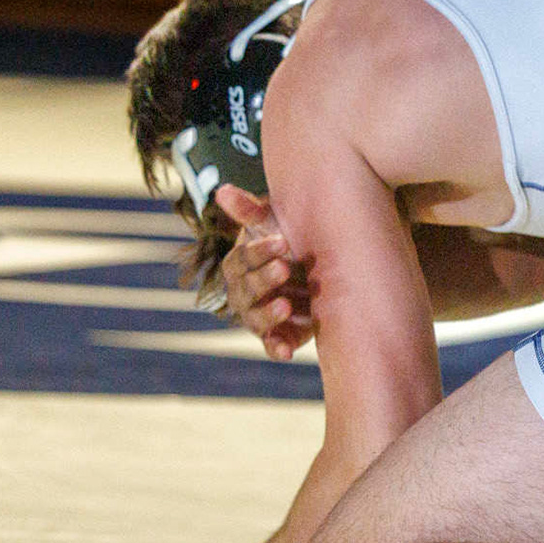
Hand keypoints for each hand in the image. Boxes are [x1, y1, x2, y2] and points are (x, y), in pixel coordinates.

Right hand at [216, 184, 311, 359]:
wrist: (321, 266)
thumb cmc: (292, 238)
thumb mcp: (275, 222)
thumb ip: (250, 210)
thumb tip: (222, 190)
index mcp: (240, 264)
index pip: (240, 260)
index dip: (258, 253)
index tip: (282, 241)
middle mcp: (244, 292)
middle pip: (246, 291)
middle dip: (264, 280)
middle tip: (286, 270)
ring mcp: (260, 314)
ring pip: (255, 319)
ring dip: (268, 315)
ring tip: (286, 307)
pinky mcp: (281, 333)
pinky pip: (273, 345)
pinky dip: (277, 349)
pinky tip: (286, 352)